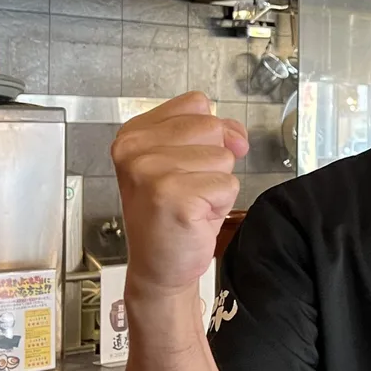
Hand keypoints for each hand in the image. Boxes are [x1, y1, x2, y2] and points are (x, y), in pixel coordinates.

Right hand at [112, 92, 249, 301]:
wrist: (158, 268)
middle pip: (212, 127)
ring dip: (216, 185)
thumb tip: (237, 136)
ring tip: (190, 204)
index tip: (190, 161)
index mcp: (133, 134)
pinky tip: (195, 217)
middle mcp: (135, 149)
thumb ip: (212, 134)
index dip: (210, 131)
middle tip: (188, 189)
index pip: (195, 102)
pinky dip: (220, 205)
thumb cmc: (171, 215)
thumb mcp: (186, 162)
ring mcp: (151, 172)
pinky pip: (227, 184)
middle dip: (213, 161)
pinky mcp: (173, 196)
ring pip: (222, 157)